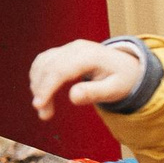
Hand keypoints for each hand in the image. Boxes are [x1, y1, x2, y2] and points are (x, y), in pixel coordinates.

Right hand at [29, 40, 144, 120]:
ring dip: (37, 85)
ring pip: (42, 63)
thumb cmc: (122, 79)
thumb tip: (72, 97)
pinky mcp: (62, 52)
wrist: (126, 66)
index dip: (46, 87)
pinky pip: (43, 61)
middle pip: (48, 67)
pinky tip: (42, 92)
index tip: (38, 105)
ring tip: (44, 107)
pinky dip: (38, 77)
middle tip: (44, 114)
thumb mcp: (114, 90)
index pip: (60, 70)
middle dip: (41, 91)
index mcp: (89, 56)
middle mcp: (75, 48)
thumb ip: (94, 93)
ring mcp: (68, 48)